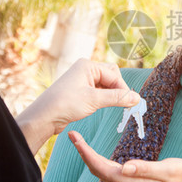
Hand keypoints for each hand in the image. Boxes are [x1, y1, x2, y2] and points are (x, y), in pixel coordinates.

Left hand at [16, 59, 139, 152]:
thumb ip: (117, 98)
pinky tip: (104, 106)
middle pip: (111, 76)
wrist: (44, 116)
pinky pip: (99, 91)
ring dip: (112, 94)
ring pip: (106, 84)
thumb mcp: (94, 100)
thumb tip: (136, 98)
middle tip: (125, 104)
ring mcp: (82, 80)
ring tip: (117, 106)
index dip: (123, 89)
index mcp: (88, 65)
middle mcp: (85, 69)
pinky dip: (105, 98)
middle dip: (119, 89)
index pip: (114, 75)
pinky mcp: (80, 90)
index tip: (132, 103)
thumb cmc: (66, 104)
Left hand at [69, 131, 181, 181]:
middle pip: (97, 170)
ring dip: (89, 157)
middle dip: (83, 153)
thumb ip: (146, 169)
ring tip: (80, 142)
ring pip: (102, 171)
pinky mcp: (131, 181)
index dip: (87, 154)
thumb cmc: (181, 177)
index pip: (101, 168)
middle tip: (73, 136)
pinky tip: (95, 154)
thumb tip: (125, 167)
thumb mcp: (167, 171)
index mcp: (131, 181)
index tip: (77, 140)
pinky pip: (108, 172)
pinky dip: (98, 161)